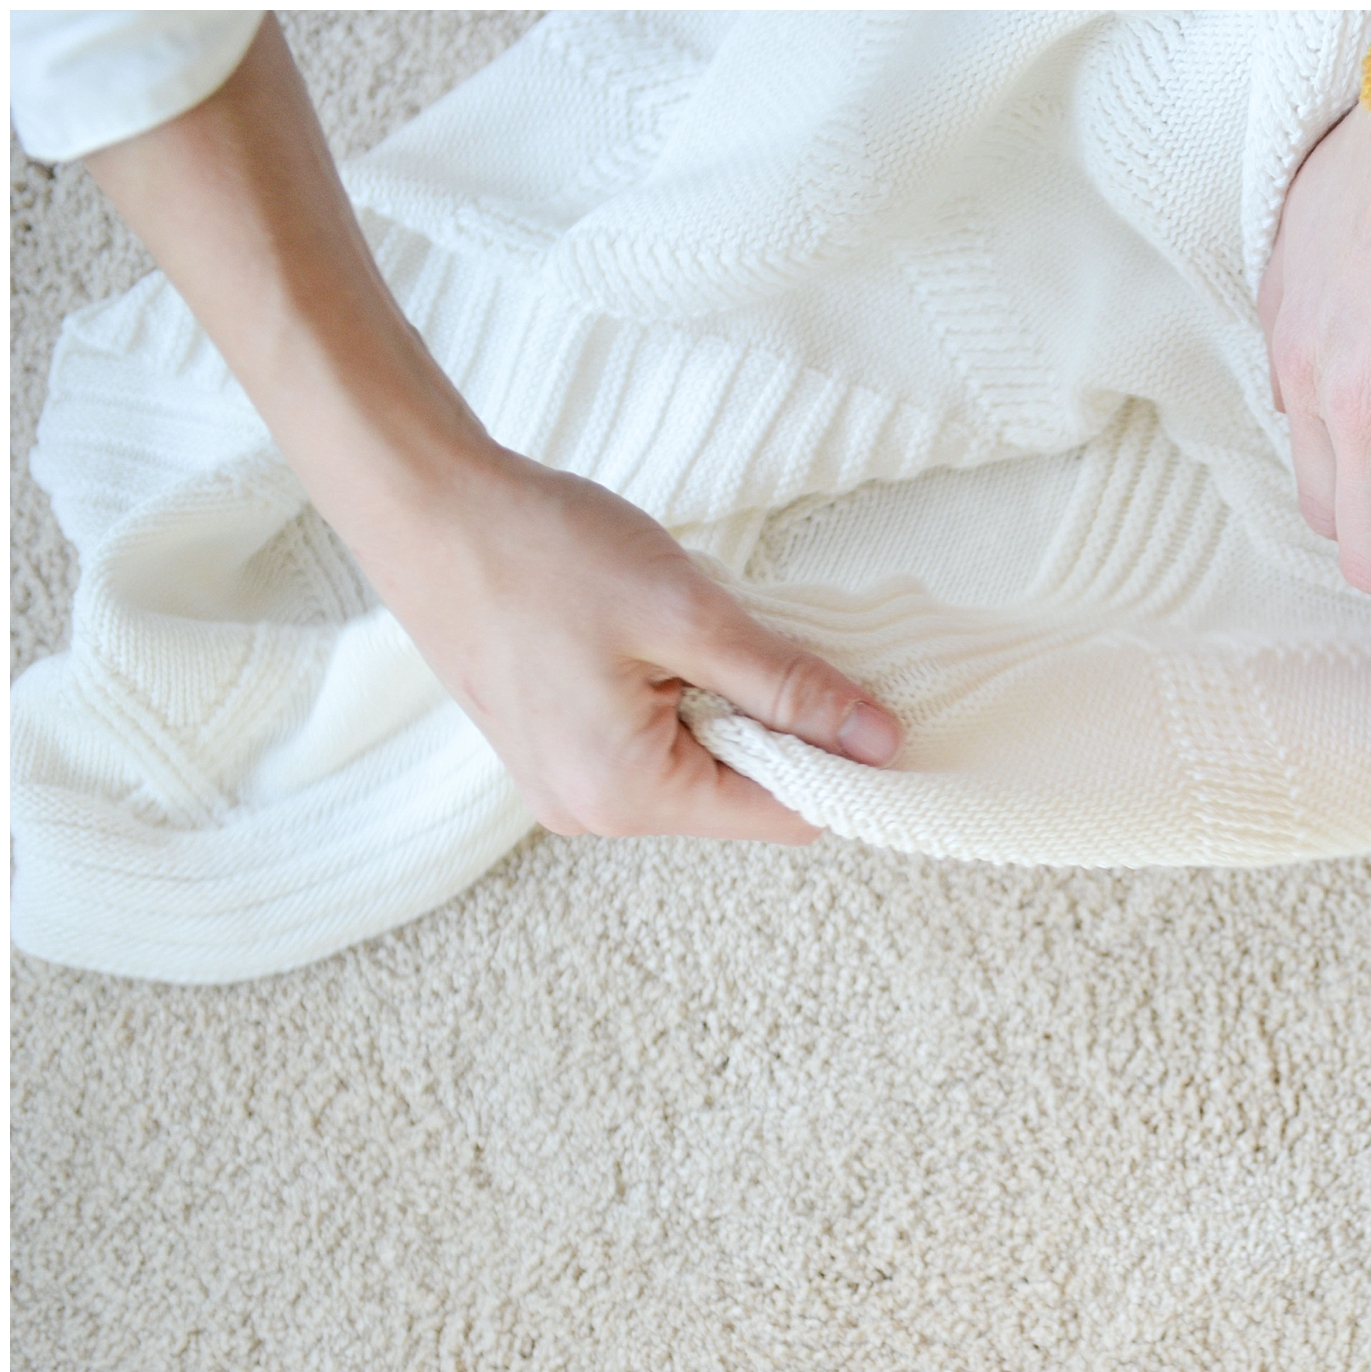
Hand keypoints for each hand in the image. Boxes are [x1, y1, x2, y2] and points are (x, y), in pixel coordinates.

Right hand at [81, 20, 895, 845]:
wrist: (423, 503)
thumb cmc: (545, 550)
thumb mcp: (691, 613)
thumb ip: (790, 686)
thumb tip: (880, 743)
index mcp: (628, 794)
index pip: (785, 815)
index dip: (849, 767)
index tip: (892, 709)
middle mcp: (593, 812)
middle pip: (745, 795)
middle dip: (791, 730)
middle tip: (810, 646)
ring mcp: (567, 786)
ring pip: (703, 765)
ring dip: (739, 706)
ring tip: (725, 630)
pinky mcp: (554, 748)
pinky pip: (656, 743)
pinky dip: (691, 698)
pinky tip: (685, 638)